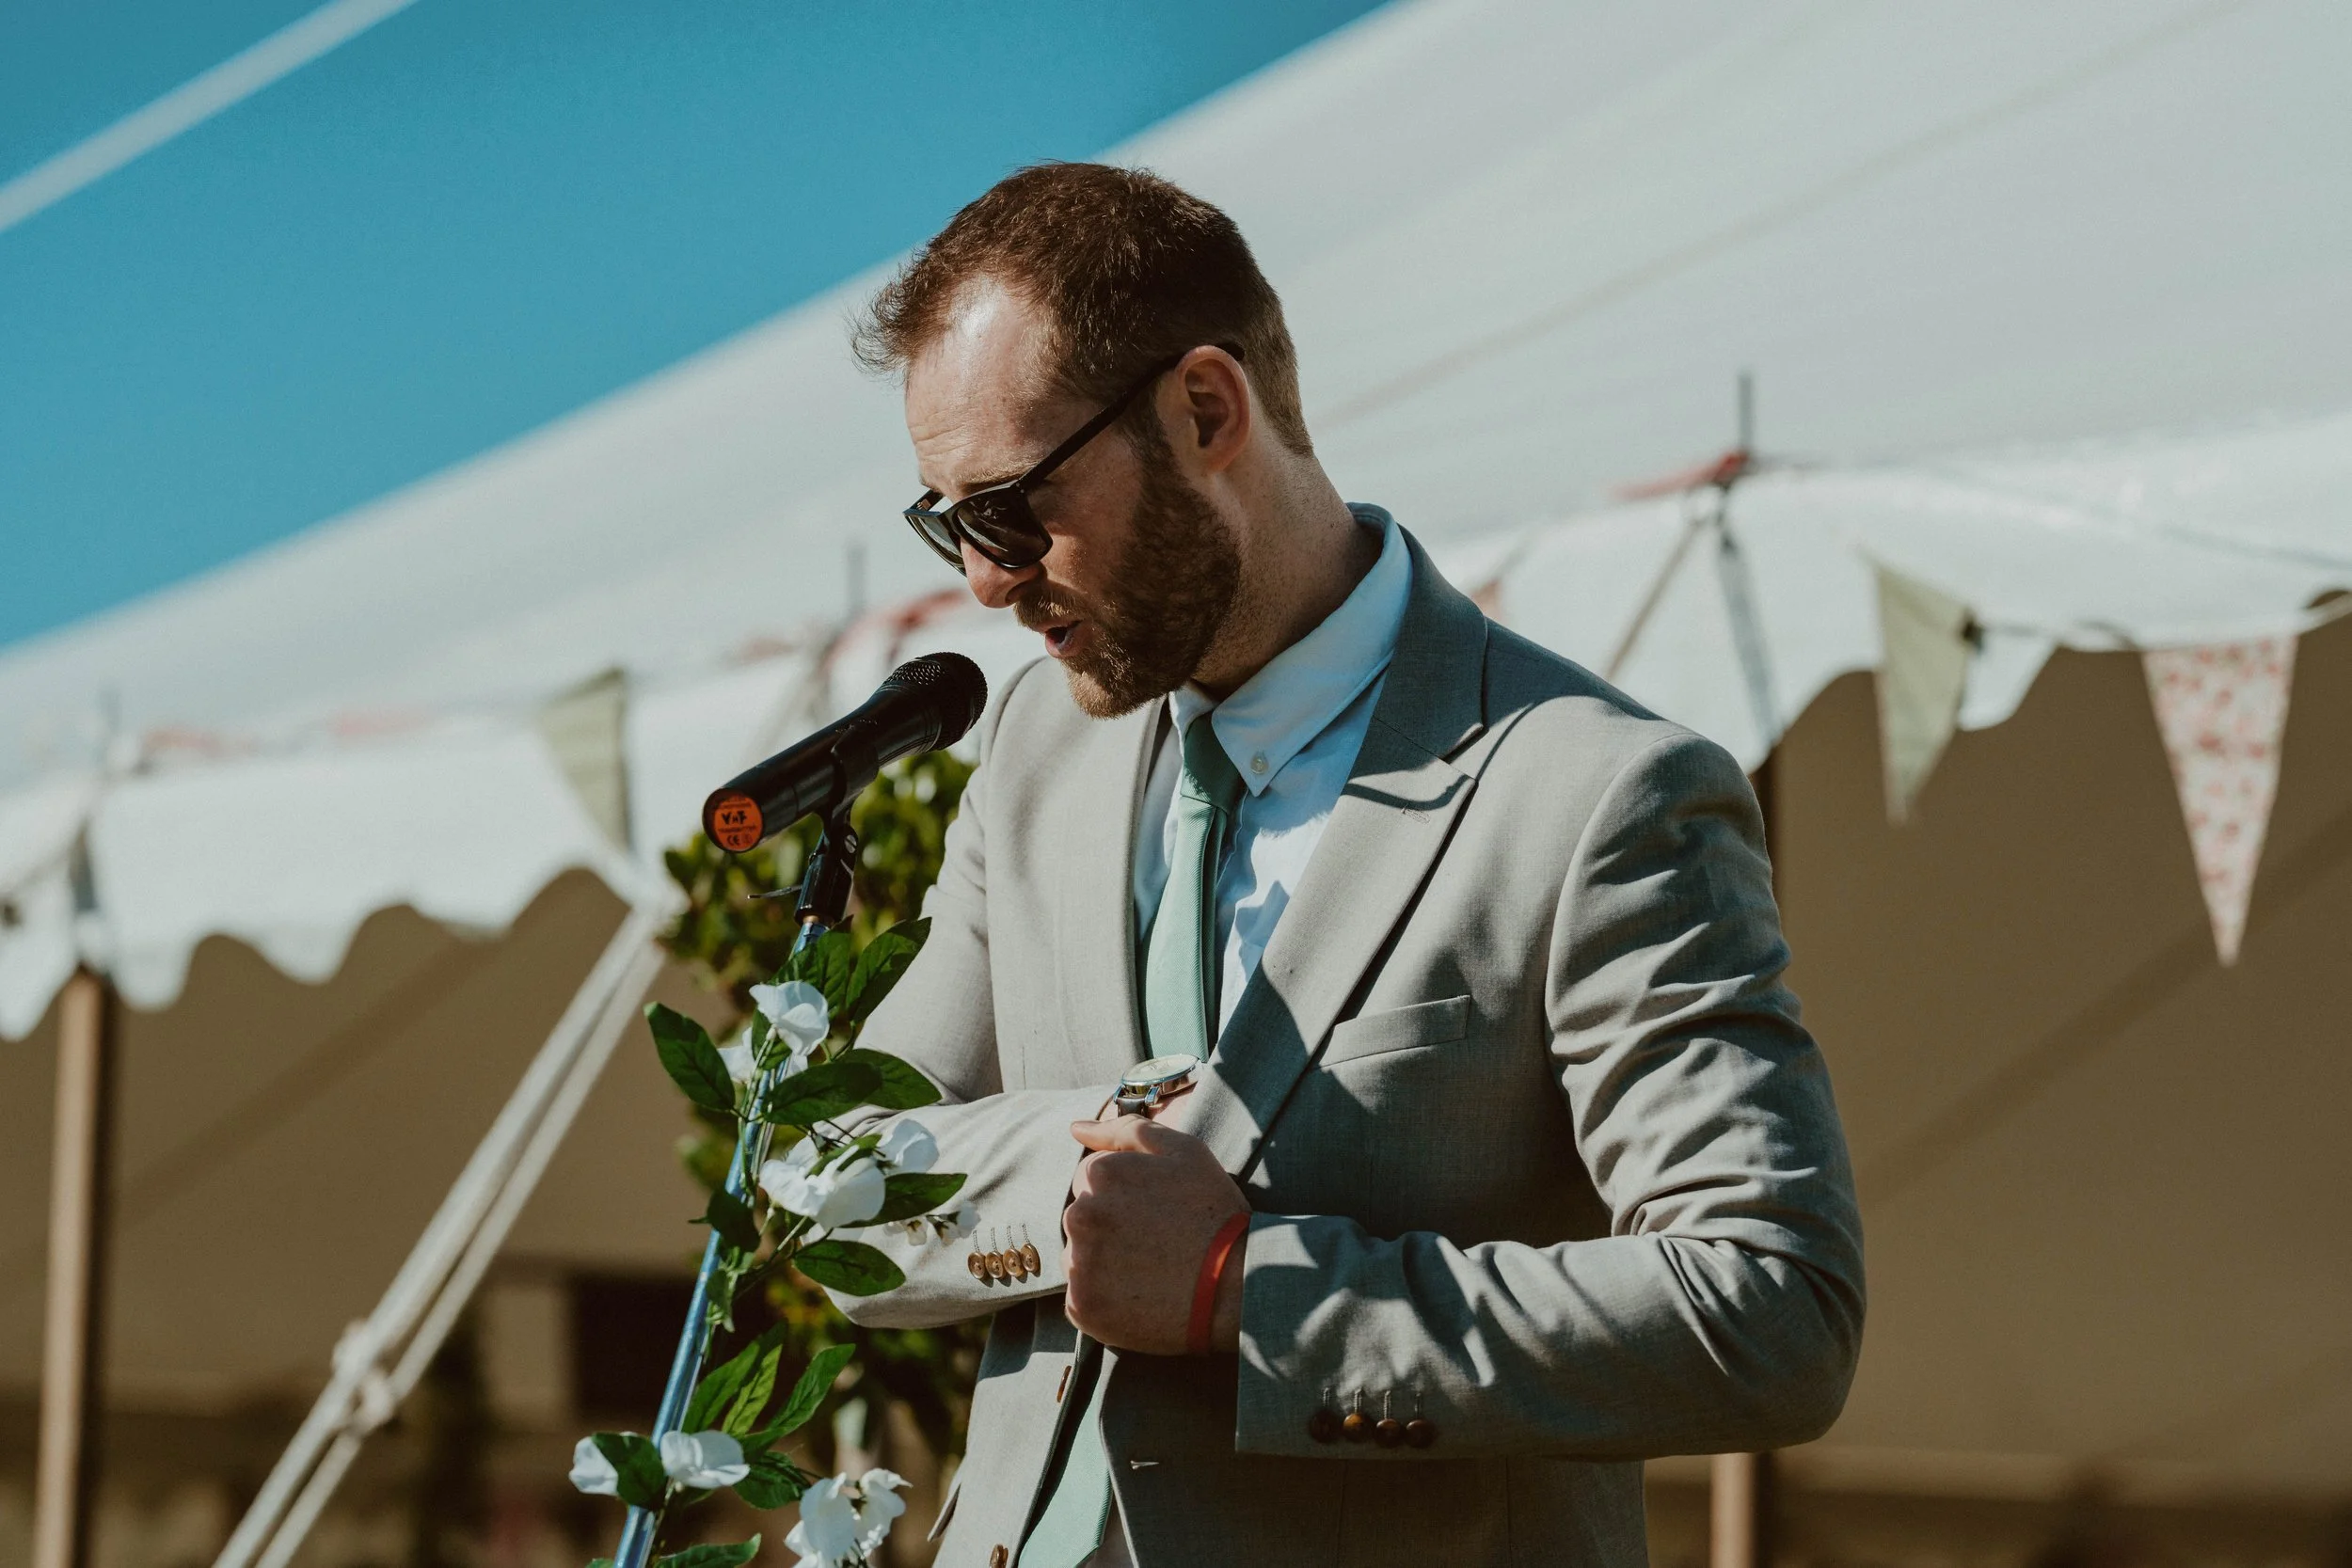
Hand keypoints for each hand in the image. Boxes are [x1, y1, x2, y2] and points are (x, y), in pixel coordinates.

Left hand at [1063, 1115, 1247, 1354]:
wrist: (1238, 1287)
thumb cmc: (1214, 1213)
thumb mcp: (1184, 1152)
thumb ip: (1127, 1130)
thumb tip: (1076, 1128)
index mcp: (1100, 1174)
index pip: (1093, 1179)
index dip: (1128, 1195)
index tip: (1157, 1212)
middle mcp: (1080, 1216)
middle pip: (1084, 1217)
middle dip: (1112, 1226)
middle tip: (1156, 1242)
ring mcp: (1079, 1264)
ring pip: (1080, 1257)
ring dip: (1105, 1262)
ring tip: (1149, 1270)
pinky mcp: (1081, 1307)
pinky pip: (1082, 1297)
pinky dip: (1105, 1299)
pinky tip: (1140, 1296)